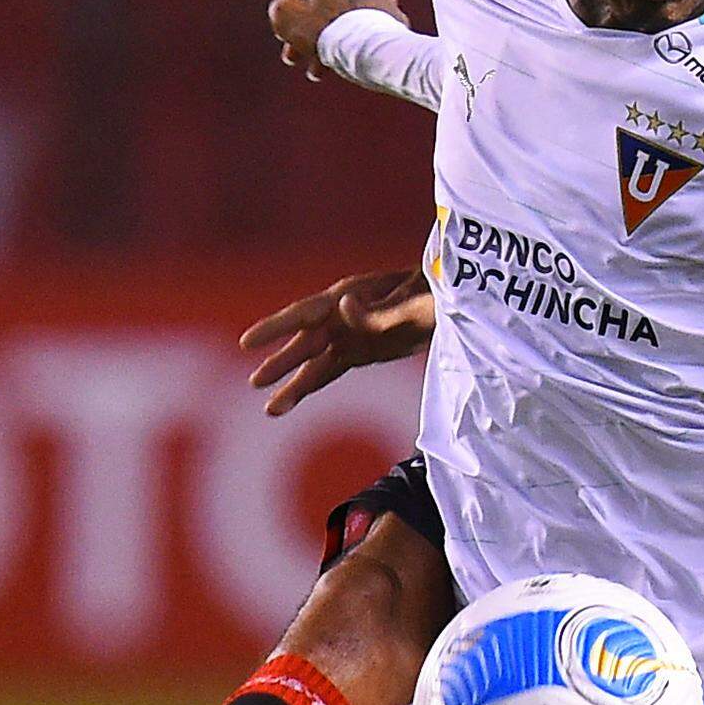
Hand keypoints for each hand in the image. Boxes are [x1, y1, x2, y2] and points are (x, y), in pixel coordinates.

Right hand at [239, 269, 434, 414]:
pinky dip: (310, 386)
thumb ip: (377, 311)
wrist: (454, 301)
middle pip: (306, 341)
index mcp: (350, 294)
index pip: (306, 312)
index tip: (249, 342)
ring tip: (271, 410)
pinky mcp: (360, 351)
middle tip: (256, 381)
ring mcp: (349, 334)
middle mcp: (342, 315)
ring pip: (314, 362)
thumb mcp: (411, 303)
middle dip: (282, 362)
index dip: (277, 327)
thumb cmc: (433, 294)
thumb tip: (341, 308)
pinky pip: (329, 370)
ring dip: (293, 384)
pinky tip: (288, 402)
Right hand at [268, 0, 407, 79]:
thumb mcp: (286, 18)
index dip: (288, 10)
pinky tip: (343, 66)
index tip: (286, 31)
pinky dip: (356, 46)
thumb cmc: (328, 30)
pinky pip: (369, 33)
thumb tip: (284, 11)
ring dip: (330, 43)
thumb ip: (279, 10)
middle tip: (296, 57)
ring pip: (348, 21)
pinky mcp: (397, 20)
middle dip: (308, 34)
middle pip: (327, 6)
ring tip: (318, 70)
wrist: (374, 51)